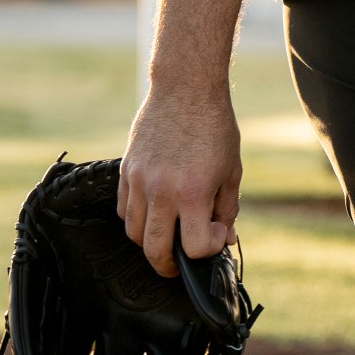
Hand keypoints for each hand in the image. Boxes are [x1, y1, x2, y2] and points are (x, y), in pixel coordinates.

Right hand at [119, 82, 241, 277]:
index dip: (209, 248)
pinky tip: (153, 209)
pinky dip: (136, 218)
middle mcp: (161, 190)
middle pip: (154, 250)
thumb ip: (227, 209)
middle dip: (169, 265)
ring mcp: (139, 180)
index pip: (195, 247)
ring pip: (133, 232)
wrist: (185, 88)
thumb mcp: (231, 170)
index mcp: (193, 192)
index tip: (217, 232)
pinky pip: (123, 208)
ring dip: (150, 240)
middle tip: (180, 263)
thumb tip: (225, 238)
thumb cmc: (214, 127)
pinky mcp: (126, 169)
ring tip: (167, 233)